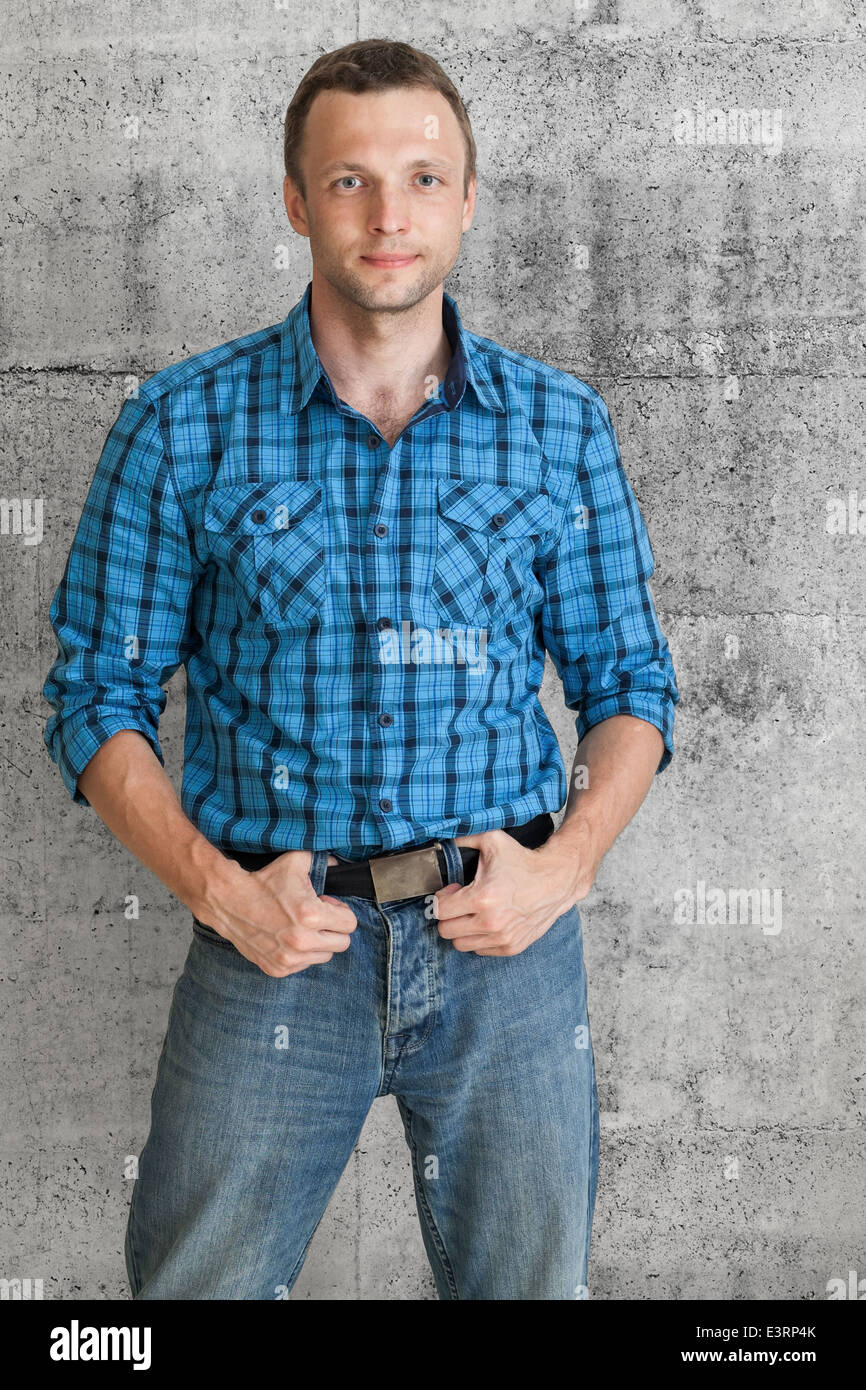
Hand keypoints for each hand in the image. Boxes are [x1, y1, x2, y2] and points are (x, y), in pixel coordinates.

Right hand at [194, 849, 356, 976]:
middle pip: (342, 944)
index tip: (326, 905)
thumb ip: (323, 860)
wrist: (229, 902)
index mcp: (311, 916)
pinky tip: (287, 938)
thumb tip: (339, 863)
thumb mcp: (296, 863)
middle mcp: (302, 941)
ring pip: (324, 956)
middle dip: (334, 929)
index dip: (340, 911)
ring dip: (319, 943)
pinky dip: (301, 954)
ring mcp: (289, 959)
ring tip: (301, 927)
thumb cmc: (263, 882)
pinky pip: (304, 965)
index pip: (350, 924)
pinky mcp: (277, 969)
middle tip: (317, 917)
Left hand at [432, 828, 595, 956]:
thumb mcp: (492, 841)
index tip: (452, 891)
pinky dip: (480, 938)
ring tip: (473, 913)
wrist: (556, 880)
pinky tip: (488, 921)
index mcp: (482, 897)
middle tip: (460, 903)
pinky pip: (480, 950)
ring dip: (462, 929)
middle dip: (449, 915)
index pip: (440, 910)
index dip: (442, 898)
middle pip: (446, 931)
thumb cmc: (524, 862)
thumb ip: (463, 839)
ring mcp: (502, 937)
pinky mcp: (512, 947)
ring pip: (460, 945)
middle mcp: (491, 922)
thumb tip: (442, 842)